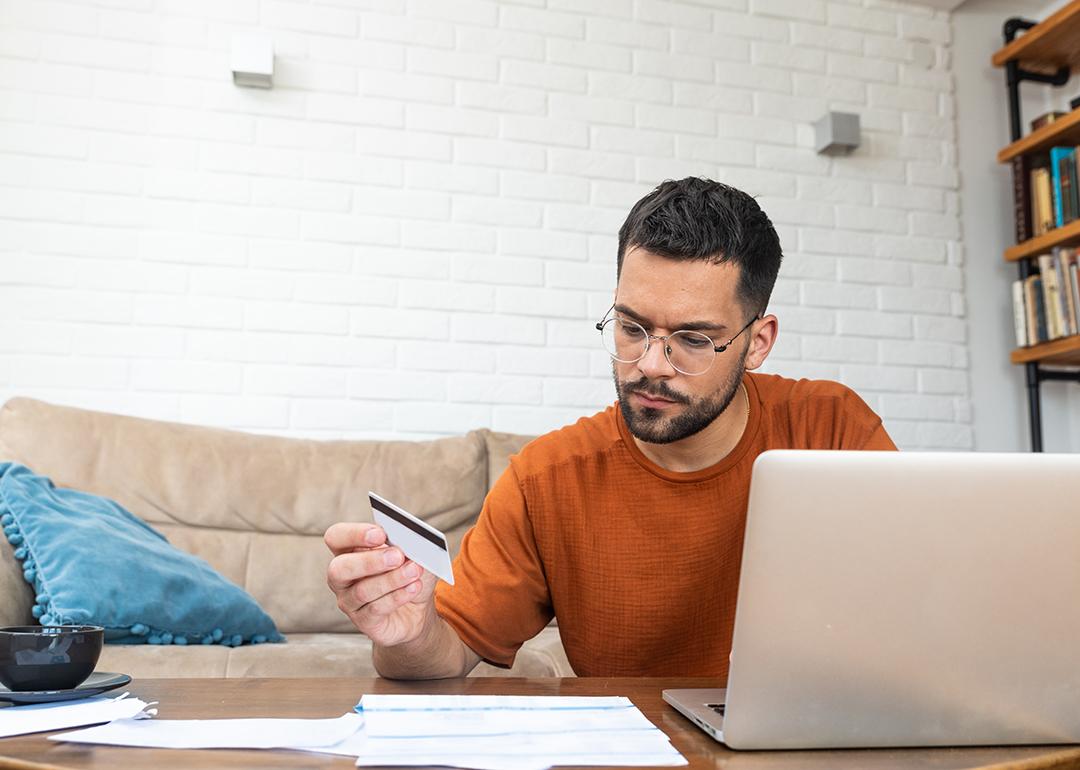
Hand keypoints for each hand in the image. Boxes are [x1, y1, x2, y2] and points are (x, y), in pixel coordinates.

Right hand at [324, 522, 438, 647]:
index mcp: (348, 551)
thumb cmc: (409, 573)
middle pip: (339, 568)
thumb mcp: (412, 553)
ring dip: (391, 579)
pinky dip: (397, 596)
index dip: (354, 534)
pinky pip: (376, 609)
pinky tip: (413, 588)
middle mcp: (342, 577)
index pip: (336, 537)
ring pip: (362, 591)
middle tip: (397, 556)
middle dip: (369, 561)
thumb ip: (406, 543)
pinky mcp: (363, 621)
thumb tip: (409, 539)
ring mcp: (349, 601)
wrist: (418, 607)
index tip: (380, 534)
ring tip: (414, 571)